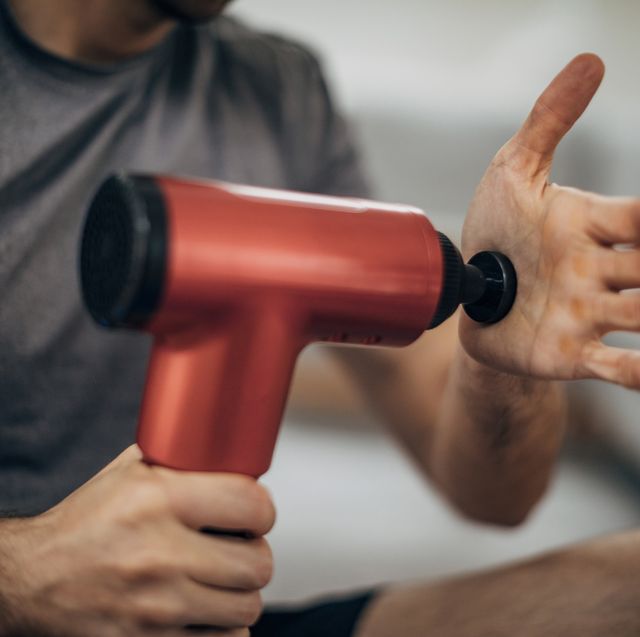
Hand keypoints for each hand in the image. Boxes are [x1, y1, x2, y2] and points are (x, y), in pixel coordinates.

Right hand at [0, 446, 274, 636]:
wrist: (33, 578)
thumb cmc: (86, 521)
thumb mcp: (129, 471)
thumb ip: (180, 458)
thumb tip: (228, 448)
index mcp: (157, 499)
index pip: (252, 504)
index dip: (262, 509)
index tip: (254, 513)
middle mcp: (158, 553)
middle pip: (258, 562)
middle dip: (255, 553)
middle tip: (240, 547)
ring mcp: (155, 606)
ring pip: (247, 606)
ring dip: (241, 592)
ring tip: (222, 579)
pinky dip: (222, 627)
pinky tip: (205, 608)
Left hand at [460, 53, 639, 388]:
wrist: (466, 295)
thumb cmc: (496, 234)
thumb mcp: (513, 172)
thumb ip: (548, 121)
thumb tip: (592, 59)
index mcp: (592, 224)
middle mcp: (600, 270)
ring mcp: (588, 314)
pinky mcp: (570, 354)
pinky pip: (615, 367)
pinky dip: (637, 373)